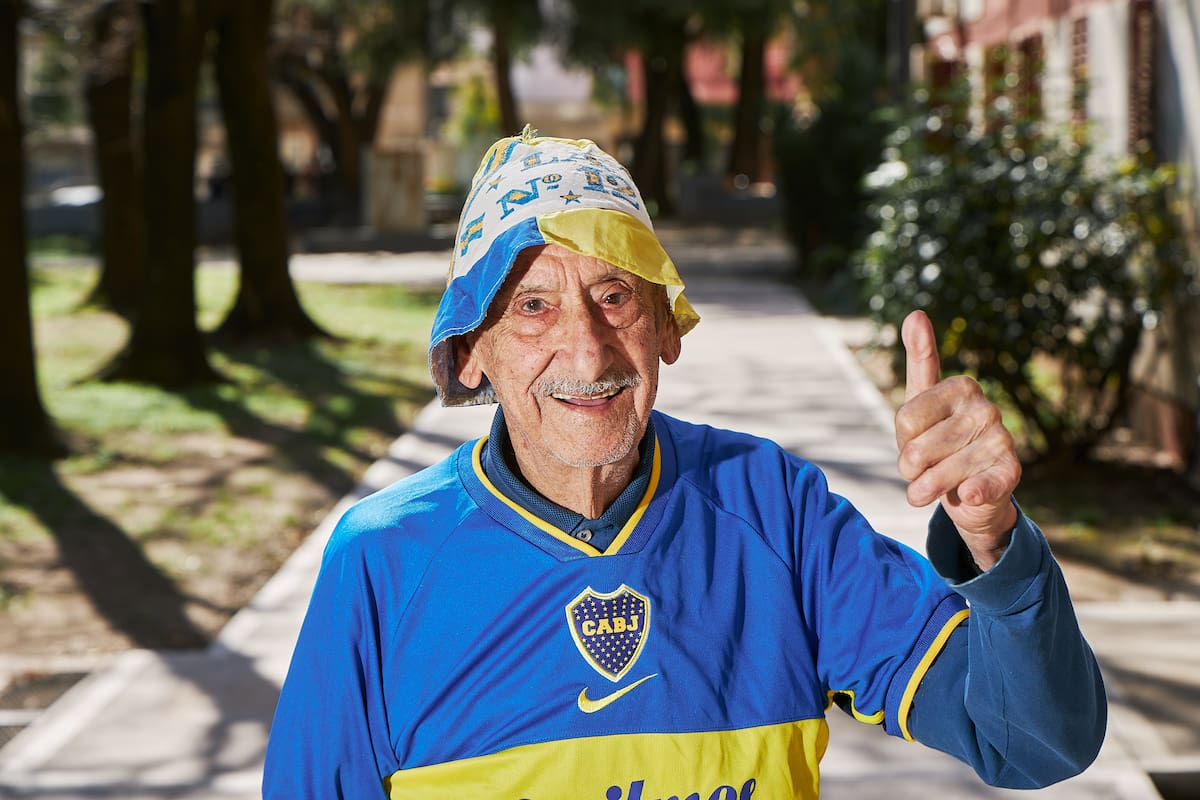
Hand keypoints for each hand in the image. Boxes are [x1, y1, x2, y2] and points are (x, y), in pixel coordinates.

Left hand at [895, 310, 1020, 570]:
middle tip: (923, 467)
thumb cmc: (939, 441)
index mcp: (962, 386)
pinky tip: (969, 494)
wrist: (972, 493)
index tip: (915, 437)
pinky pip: (978, 488)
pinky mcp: (1011, 475)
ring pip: (936, 475)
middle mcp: (987, 409)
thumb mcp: (923, 400)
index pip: (905, 418)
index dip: (902, 438)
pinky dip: (968, 496)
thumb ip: (919, 358)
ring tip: (932, 486)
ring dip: (923, 489)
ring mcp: (1002, 442)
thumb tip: (915, 313)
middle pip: (916, 449)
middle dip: (909, 467)